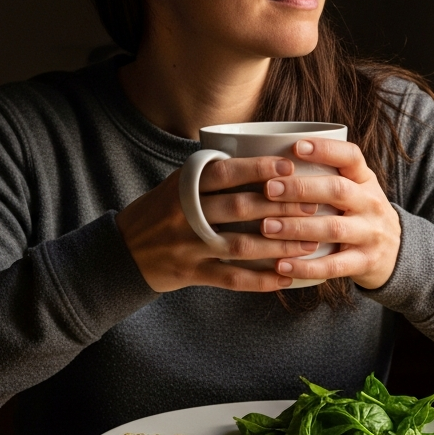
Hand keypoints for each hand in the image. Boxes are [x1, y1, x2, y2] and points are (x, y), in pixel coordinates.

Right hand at [116, 156, 320, 292]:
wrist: (121, 252)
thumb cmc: (159, 212)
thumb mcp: (176, 185)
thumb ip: (210, 174)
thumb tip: (259, 154)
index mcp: (184, 186)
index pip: (225, 173)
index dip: (257, 169)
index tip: (289, 168)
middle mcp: (186, 214)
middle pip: (239, 207)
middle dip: (280, 206)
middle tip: (312, 205)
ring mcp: (188, 246)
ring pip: (241, 245)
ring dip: (279, 245)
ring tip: (309, 243)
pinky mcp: (190, 273)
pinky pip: (230, 278)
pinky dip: (259, 280)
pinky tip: (284, 279)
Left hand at [260, 139, 400, 288]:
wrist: (397, 253)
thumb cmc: (361, 214)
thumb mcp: (356, 189)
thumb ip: (328, 175)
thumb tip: (273, 160)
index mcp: (366, 180)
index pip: (351, 157)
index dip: (325, 149)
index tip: (296, 146)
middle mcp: (371, 203)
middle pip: (337, 190)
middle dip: (300, 189)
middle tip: (269, 189)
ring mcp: (370, 234)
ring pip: (332, 228)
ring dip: (296, 227)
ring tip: (267, 226)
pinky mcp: (365, 262)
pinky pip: (333, 266)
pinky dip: (306, 266)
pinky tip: (281, 264)